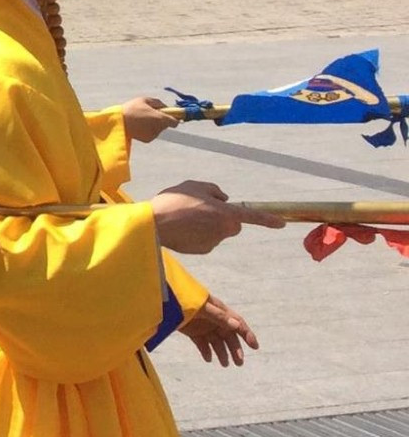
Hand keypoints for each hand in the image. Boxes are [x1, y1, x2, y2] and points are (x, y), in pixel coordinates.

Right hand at [121, 96, 175, 143]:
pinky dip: (148, 129)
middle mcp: (159, 128)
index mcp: (160, 118)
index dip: (174, 117)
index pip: (175, 122)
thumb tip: (165, 107)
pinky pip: (152, 133)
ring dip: (154, 124)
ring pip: (158, 128)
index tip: (170, 114)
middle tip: (150, 114)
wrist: (118, 123)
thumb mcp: (144, 100)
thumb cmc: (131, 109)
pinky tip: (139, 125)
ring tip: (141, 119)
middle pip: (166, 124)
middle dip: (161, 119)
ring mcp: (154, 135)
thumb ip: (158, 103)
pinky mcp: (147, 140)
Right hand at [151, 180, 284, 255]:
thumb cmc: (174, 201)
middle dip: (221, 217)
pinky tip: (181, 228)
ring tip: (184, 217)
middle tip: (199, 208)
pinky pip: (204, 240)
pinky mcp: (202, 250)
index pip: (253, 217)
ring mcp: (213, 242)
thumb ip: (214, 190)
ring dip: (206, 225)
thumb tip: (222, 199)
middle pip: (231, 223)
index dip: (269, 220)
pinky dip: (196, 235)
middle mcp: (224, 230)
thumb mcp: (194, 186)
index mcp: (226, 213)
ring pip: (216, 231)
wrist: (153, 225)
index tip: (282, 224)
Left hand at [180, 293, 258, 367]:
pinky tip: (208, 359)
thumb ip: (218, 316)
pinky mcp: (192, 331)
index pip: (237, 323)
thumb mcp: (202, 308)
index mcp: (219, 310)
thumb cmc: (184, 300)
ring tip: (224, 364)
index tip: (254, 347)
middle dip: (235, 349)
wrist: (164, 300)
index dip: (247, 334)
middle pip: (228, 336)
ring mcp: (203, 325)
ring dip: (221, 353)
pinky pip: (202, 343)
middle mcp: (213, 319)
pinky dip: (205, 351)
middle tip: (239, 363)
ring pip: (216, 341)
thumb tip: (236, 325)